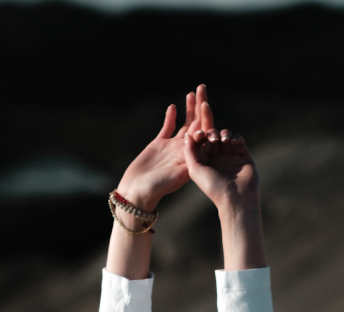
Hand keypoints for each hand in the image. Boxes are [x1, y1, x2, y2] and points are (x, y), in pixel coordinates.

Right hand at [114, 91, 205, 212]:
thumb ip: (187, 160)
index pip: (204, 135)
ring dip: (189, 108)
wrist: (137, 192)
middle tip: (203, 88)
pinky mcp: (159, 145)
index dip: (206, 119)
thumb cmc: (157, 188)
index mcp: (194, 158)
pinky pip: (167, 128)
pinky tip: (173, 106)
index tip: (206, 105)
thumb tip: (200, 145)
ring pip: (185, 124)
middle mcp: (186, 150)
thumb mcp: (176, 176)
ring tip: (192, 92)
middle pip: (197, 124)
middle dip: (201, 106)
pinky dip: (171, 117)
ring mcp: (173, 147)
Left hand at [183, 88, 258, 209]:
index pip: (199, 140)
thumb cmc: (213, 187)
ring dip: (220, 132)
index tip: (197, 129)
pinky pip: (238, 140)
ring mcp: (230, 156)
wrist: (236, 199)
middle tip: (204, 103)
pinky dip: (234, 136)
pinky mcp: (243, 155)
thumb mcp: (195, 170)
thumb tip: (186, 134)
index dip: (197, 130)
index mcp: (203, 160)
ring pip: (224, 135)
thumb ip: (190, 152)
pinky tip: (229, 139)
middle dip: (207, 119)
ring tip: (219, 138)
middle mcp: (216, 157)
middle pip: (211, 133)